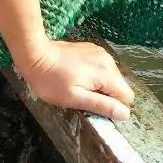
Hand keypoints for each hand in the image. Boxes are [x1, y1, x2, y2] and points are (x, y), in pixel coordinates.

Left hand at [16, 39, 134, 120]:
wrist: (35, 54)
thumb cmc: (51, 81)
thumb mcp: (75, 98)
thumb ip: (101, 106)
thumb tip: (124, 113)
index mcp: (107, 74)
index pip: (127, 96)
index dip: (114, 106)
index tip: (95, 107)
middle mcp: (108, 61)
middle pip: (119, 86)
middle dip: (106, 95)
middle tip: (83, 97)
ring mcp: (100, 53)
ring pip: (110, 77)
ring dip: (99, 85)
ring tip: (78, 85)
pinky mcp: (91, 49)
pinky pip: (101, 67)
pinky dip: (93, 74)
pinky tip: (76, 75)